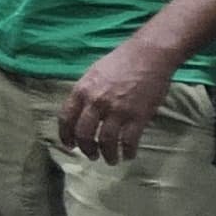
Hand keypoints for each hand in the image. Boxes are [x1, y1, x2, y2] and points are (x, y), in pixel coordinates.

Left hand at [59, 38, 180, 161]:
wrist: (149, 55)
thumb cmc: (121, 61)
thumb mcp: (93, 73)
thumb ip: (86, 93)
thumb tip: (81, 111)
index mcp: (82, 90)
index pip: (66, 118)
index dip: (66, 135)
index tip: (69, 145)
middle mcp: (96, 102)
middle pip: (84, 134)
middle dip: (86, 149)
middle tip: (91, 155)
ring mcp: (117, 110)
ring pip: (106, 142)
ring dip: (107, 155)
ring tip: (111, 160)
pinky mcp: (138, 116)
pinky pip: (129, 141)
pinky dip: (128, 152)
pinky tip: (129, 155)